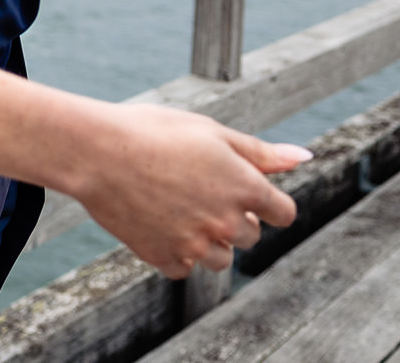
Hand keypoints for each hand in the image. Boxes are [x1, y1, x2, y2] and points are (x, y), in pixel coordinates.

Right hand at [69, 103, 306, 278]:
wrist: (95, 151)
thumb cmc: (152, 132)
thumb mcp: (210, 131)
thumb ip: (260, 152)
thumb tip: (305, 157)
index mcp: (245, 188)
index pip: (282, 213)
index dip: (264, 201)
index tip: (237, 189)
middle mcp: (226, 222)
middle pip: (248, 236)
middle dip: (231, 217)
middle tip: (194, 188)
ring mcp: (195, 244)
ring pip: (220, 258)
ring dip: (207, 240)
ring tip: (175, 207)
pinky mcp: (164, 257)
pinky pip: (183, 267)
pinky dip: (175, 251)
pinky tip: (156, 221)